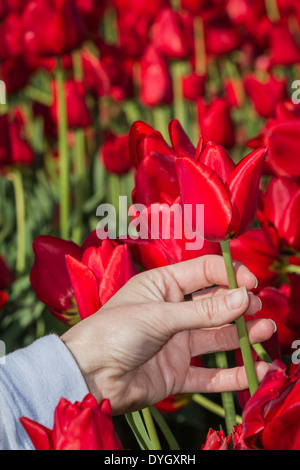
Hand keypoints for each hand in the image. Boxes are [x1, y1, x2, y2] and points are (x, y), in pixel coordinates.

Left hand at [61, 255, 274, 414]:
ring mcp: (176, 344)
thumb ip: (202, 312)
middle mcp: (173, 312)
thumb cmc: (112, 332)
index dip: (229, 274)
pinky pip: (209, 375)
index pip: (204, 272)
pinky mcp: (177, 373)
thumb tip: (242, 298)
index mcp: (164, 286)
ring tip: (266, 331)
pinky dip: (231, 375)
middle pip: (214, 305)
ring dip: (242, 336)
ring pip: (216, 337)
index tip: (251, 283)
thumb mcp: (158, 316)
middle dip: (238, 304)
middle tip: (257, 307)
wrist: (86, 376)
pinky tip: (254, 371)